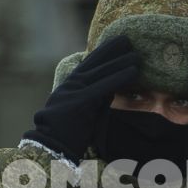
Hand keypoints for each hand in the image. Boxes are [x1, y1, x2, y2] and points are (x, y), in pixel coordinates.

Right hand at [24, 34, 140, 162]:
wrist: (50, 148)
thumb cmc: (66, 135)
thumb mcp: (83, 112)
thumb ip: (96, 99)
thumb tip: (111, 90)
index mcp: (69, 85)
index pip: (88, 64)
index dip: (103, 52)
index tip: (116, 43)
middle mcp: (71, 84)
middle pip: (95, 62)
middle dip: (112, 50)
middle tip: (128, 39)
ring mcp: (75, 91)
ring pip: (102, 71)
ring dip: (121, 61)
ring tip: (137, 53)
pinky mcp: (81, 101)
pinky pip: (105, 85)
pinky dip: (120, 76)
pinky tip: (134, 70)